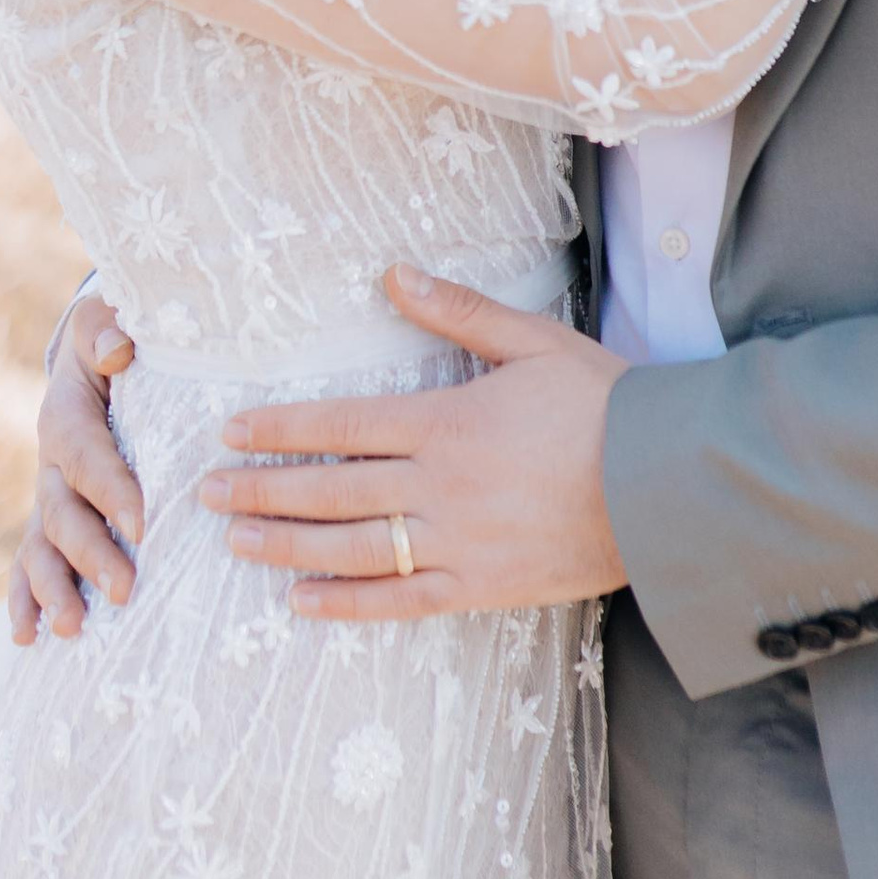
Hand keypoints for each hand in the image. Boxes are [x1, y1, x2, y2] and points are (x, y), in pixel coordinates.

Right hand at [6, 291, 144, 643]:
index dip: (112, 490)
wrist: (96, 357)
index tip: (144, 524)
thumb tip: (120, 351)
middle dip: (91, 555)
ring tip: (71, 628)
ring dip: (52, 590)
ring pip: (41, 549)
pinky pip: (27, 565)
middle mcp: (49, 463)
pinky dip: (24, 602)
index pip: (87, 457)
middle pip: (63, 515)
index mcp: (66, 416)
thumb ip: (108, 330)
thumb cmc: (115, 341)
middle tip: (125, 589)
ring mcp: (45, 499)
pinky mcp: (48, 525)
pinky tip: (26, 639)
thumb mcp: (108, 321)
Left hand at [195, 267, 627, 616]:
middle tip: (207, 494)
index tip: (231, 432)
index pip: (342, 427)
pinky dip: (348, 604)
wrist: (670, 482)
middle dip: (262, 491)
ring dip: (287, 547)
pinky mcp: (483, 585)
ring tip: (236, 543)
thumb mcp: (534, 340)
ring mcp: (459, 542)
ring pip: (353, 549)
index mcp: (447, 422)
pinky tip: (303, 602)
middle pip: (331, 492)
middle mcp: (440, 487)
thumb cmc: (606, 403)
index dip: (280, 431)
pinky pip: (401, 600)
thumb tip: (391, 275)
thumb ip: (458, 311)